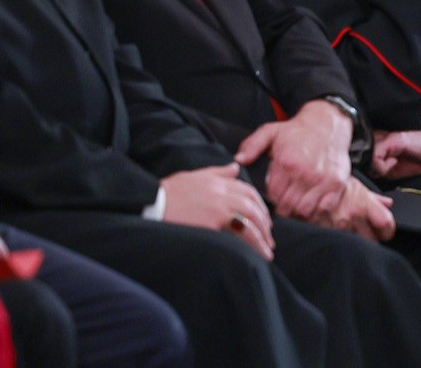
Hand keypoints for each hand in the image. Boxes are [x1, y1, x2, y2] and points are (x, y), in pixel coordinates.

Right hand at [161, 163, 275, 259]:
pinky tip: (257, 253)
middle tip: (269, 237)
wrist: (150, 203)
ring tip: (267, 250)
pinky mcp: (214, 221)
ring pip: (250, 218)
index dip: (259, 204)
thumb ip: (217, 173)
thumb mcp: (193, 177)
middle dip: (264, 221)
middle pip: (253, 204)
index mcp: (217, 181)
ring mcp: (219, 205)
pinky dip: (253, 242)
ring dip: (262, 235)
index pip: (247, 190)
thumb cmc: (167, 192)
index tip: (264, 218)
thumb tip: (236, 168)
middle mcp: (222, 191)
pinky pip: (240, 231)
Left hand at [237, 100, 352, 220]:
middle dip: (283, 206)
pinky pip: (323, 209)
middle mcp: (306, 172)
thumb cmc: (297, 131)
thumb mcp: (271, 132)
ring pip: (305, 210)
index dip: (271, 197)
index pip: (273, 195)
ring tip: (296, 202)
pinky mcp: (337, 184)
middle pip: (288, 205)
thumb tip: (237, 161)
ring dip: (298, 210)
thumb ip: (252, 146)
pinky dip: (316, 210)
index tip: (273, 193)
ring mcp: (323, 180)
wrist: (328, 124)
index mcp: (287, 162)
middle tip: (283, 201)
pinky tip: (311, 202)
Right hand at [318, 178, 395, 241]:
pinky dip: (337, 241)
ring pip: (354, 246)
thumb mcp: (355, 186)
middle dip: (370, 238)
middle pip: (371, 241)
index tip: (385, 231)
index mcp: (363, 205)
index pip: (386, 225)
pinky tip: (334, 234)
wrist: (307, 181)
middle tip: (364, 233)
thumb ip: (373, 198)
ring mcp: (337, 227)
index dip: (387, 231)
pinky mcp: (323, 233)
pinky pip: (337, 244)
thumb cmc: (331, 183)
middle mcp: (352, 217)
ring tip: (346, 231)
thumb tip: (388, 204)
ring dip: (353, 241)